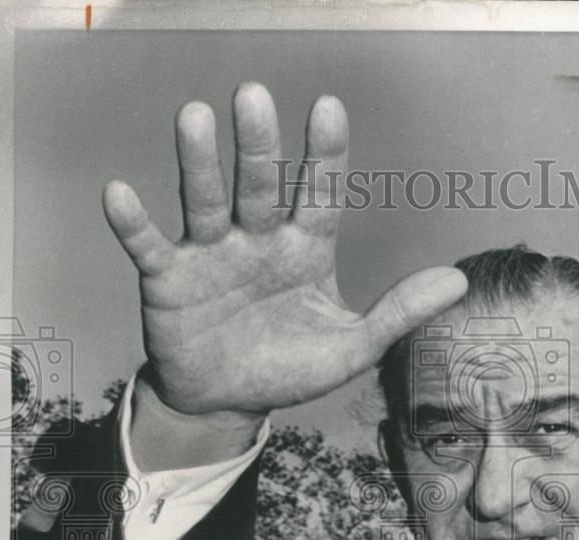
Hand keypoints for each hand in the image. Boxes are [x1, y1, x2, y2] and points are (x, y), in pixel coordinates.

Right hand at [105, 82, 466, 423]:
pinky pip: (149, 247)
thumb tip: (459, 281)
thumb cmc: (291, 368)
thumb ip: (399, 313)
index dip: (323, 154)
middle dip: (257, 145)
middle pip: (259, 185)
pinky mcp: (168, 279)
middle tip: (254, 96)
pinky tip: (119, 194)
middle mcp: (258, 239)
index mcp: (305, 248)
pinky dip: (134, 224)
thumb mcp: (351, 348)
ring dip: (199, 163)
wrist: (228, 403)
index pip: (318, 193)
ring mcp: (211, 255)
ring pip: (204, 201)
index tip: (329, 108)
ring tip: (196, 117)